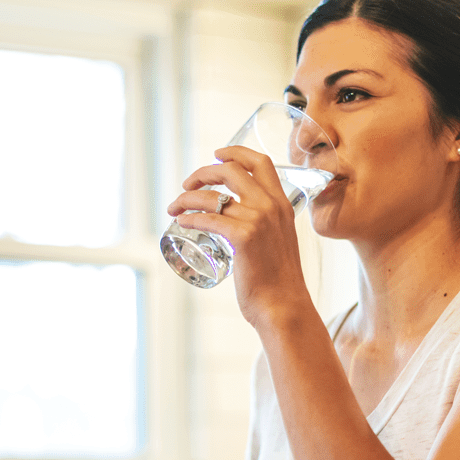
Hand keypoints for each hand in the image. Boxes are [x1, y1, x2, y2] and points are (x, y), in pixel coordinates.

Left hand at [168, 146, 312, 326]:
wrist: (285, 306)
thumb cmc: (280, 282)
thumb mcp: (280, 242)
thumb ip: (268, 228)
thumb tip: (243, 225)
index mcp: (283, 204)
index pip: (261, 162)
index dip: (235, 152)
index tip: (217, 155)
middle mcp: (271, 207)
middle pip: (230, 171)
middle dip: (202, 173)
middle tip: (187, 185)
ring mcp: (258, 221)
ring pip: (212, 196)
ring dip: (186, 198)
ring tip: (175, 208)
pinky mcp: (243, 238)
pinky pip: (207, 219)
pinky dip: (189, 218)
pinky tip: (181, 222)